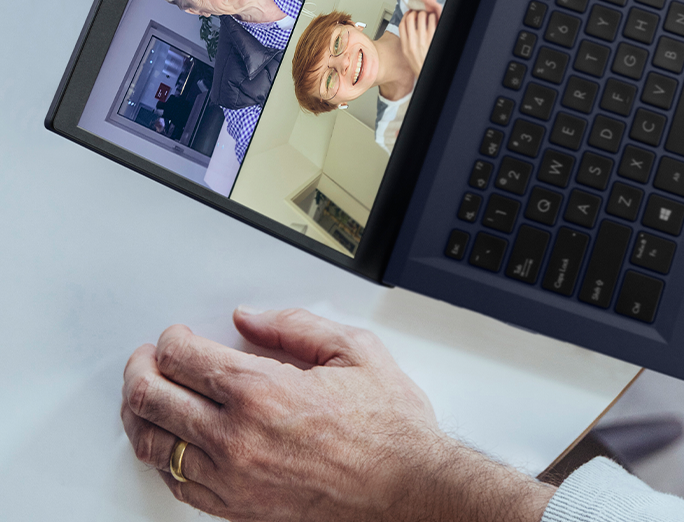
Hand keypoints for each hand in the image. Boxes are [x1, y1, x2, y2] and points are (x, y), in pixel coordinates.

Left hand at [121, 307, 554, 521]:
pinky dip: (163, 458)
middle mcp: (237, 437)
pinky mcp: (237, 508)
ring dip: (140, 415)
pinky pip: (177, 483)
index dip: (171, 340)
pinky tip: (170, 442)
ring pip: (155, 445)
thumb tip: (251, 319)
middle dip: (142, 370)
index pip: (184, 358)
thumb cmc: (387, 427)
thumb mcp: (353, 350)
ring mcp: (232, 478)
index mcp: (263, 391)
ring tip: (144, 398)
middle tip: (146, 359)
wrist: (406, 490)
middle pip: (154, 399)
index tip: (176, 335)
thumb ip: (295, 326)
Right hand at [399, 8, 438, 78]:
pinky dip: (432, 17)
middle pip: (410, 18)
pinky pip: (432, 21)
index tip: (408, 13)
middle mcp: (413, 41)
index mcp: (405, 45)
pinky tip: (433, 19)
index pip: (402, 25)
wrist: (427, 72)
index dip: (405, 16)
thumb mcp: (407, 54)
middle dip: (414, 12)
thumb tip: (408, 29)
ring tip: (426, 14)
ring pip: (421, 17)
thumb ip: (406, 41)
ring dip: (424, 13)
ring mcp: (423, 39)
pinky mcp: (432, 38)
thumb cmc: (419, 64)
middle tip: (418, 12)